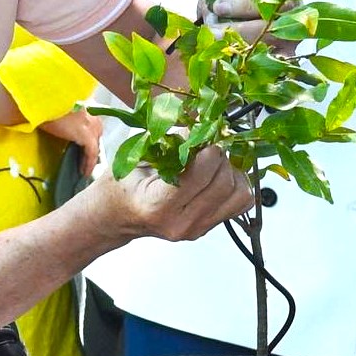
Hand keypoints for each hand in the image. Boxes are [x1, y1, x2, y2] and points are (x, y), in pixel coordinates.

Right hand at [38, 108, 102, 176]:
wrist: (44, 102)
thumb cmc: (46, 104)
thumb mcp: (59, 108)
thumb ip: (67, 115)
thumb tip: (64, 125)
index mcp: (88, 103)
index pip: (93, 123)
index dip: (90, 136)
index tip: (84, 146)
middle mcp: (94, 113)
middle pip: (97, 134)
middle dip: (92, 146)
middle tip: (85, 159)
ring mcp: (92, 124)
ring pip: (95, 145)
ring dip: (90, 157)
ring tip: (84, 168)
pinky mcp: (87, 136)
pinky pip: (91, 154)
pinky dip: (88, 164)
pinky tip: (84, 172)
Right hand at [101, 147, 253, 243]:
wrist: (116, 216)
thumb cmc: (121, 187)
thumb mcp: (139, 157)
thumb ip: (172, 142)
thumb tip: (202, 125)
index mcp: (158, 205)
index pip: (201, 174)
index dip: (208, 150)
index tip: (204, 138)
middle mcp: (181, 223)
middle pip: (225, 184)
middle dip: (221, 158)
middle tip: (208, 146)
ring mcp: (197, 229)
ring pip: (239, 195)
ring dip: (232, 172)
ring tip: (213, 163)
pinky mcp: (208, 228)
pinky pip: (240, 204)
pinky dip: (235, 185)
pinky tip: (217, 177)